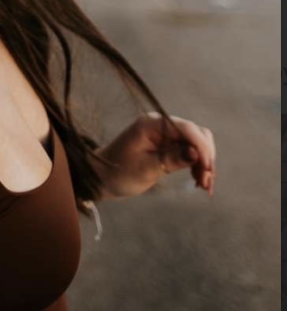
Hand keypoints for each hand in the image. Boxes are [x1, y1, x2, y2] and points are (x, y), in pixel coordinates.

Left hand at [94, 111, 215, 199]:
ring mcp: (164, 133)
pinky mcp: (167, 144)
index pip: (186, 128)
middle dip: (205, 157)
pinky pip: (189, 150)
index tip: (208, 170)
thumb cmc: (120, 172)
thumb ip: (172, 159)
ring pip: (196, 143)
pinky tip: (198, 181)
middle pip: (196, 134)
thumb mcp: (147, 169)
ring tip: (204, 186)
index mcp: (152, 124)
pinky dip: (197, 164)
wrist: (103, 177)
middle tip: (207, 184)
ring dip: (204, 163)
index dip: (201, 147)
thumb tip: (196, 153)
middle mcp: (160, 124)